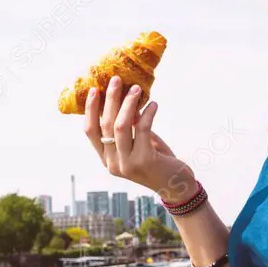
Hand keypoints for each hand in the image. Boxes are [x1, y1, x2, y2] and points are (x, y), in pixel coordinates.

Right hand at [83, 75, 196, 202]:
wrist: (176, 186)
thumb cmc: (157, 161)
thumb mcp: (140, 142)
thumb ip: (131, 126)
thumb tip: (125, 96)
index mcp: (107, 159)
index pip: (91, 131)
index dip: (90, 109)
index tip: (94, 89)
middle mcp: (113, 163)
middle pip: (106, 125)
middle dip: (111, 99)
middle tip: (117, 80)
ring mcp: (128, 164)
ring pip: (121, 125)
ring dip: (128, 103)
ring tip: (137, 88)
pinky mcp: (145, 160)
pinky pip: (143, 128)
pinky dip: (148, 113)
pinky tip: (154, 105)